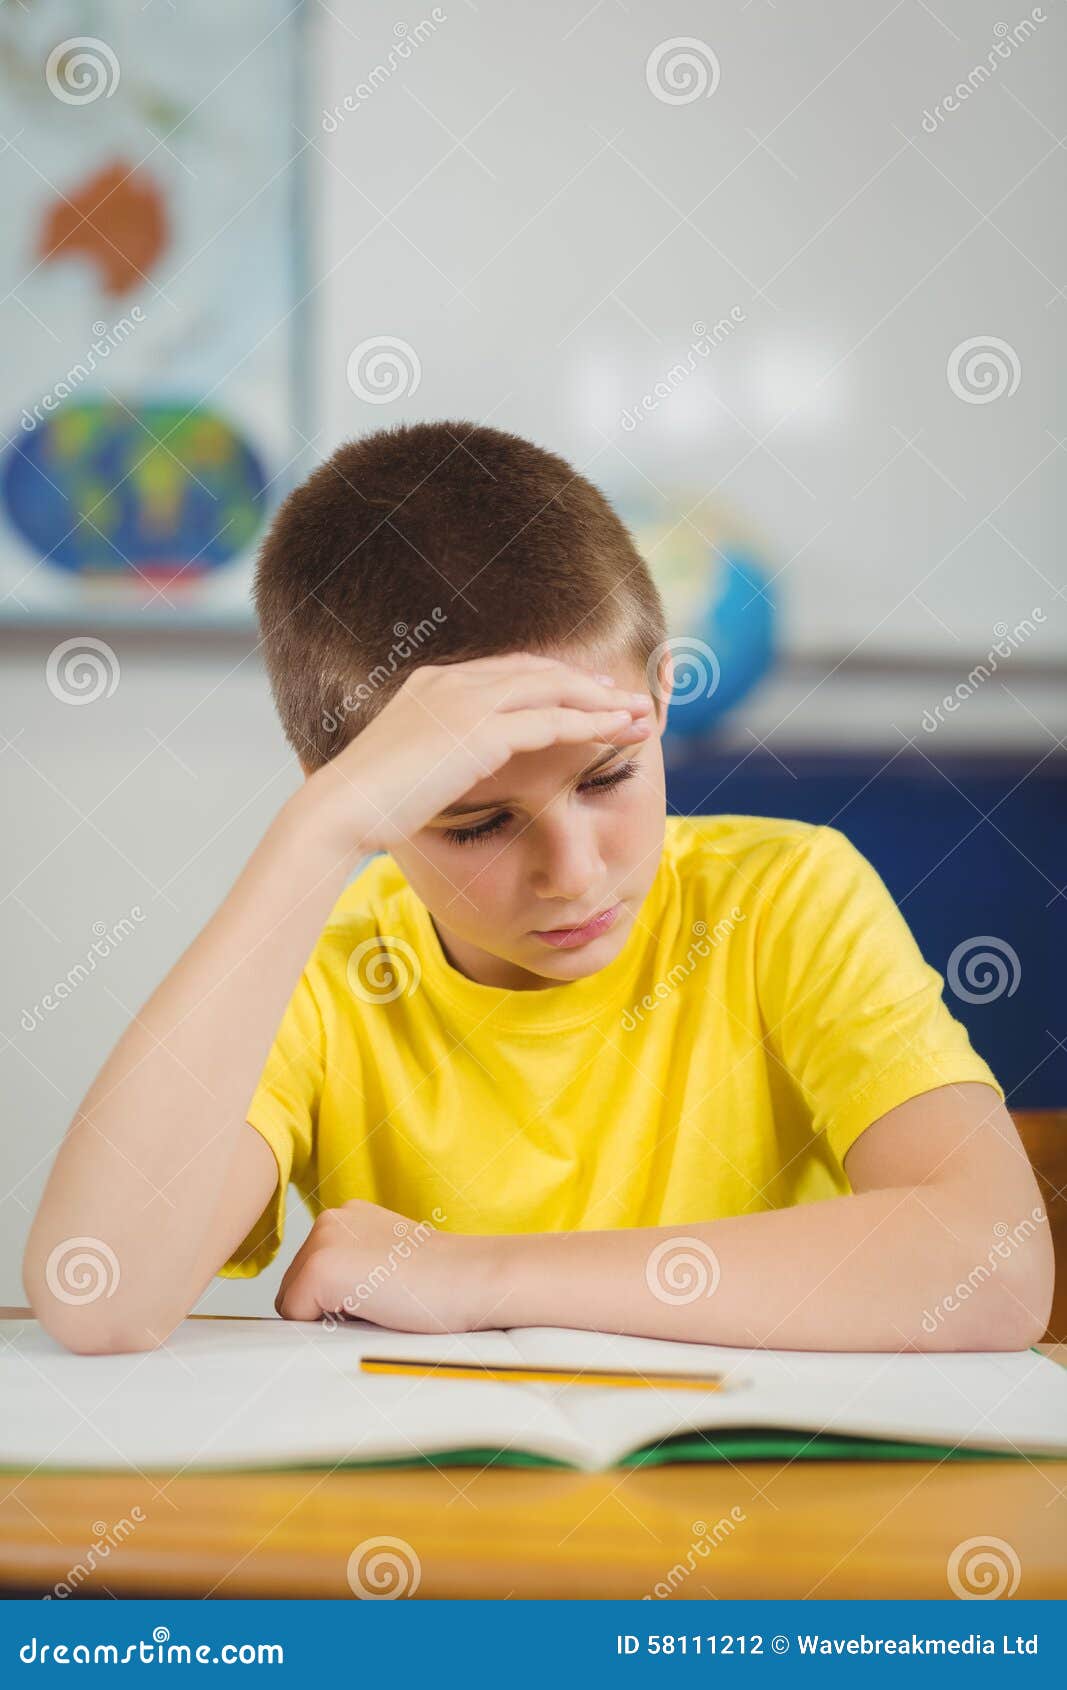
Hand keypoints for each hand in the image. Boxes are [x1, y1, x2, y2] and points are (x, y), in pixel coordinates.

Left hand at [274, 1198, 495, 1332]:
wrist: (473, 1277)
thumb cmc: (442, 1281)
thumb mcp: (389, 1261)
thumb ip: (354, 1268)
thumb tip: (317, 1308)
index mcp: (346, 1216)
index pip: (311, 1275)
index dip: (339, 1300)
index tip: (383, 1291)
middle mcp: (327, 1220)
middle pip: (294, 1288)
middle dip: (326, 1308)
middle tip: (383, 1300)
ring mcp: (321, 1242)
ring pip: (292, 1305)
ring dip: (328, 1317)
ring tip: (379, 1303)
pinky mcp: (320, 1269)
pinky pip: (297, 1320)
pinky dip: (327, 1329)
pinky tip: (372, 1308)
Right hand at [300, 650, 653, 853]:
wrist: (340, 809)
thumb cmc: (363, 802)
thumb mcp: (401, 766)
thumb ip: (432, 754)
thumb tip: (442, 769)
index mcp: (431, 682)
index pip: (507, 670)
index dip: (551, 679)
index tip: (584, 691)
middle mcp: (452, 681)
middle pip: (537, 671)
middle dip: (586, 684)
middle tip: (623, 697)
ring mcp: (466, 701)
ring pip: (554, 691)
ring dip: (602, 702)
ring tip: (639, 715)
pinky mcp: (480, 732)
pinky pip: (552, 722)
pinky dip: (591, 725)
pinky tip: (619, 733)